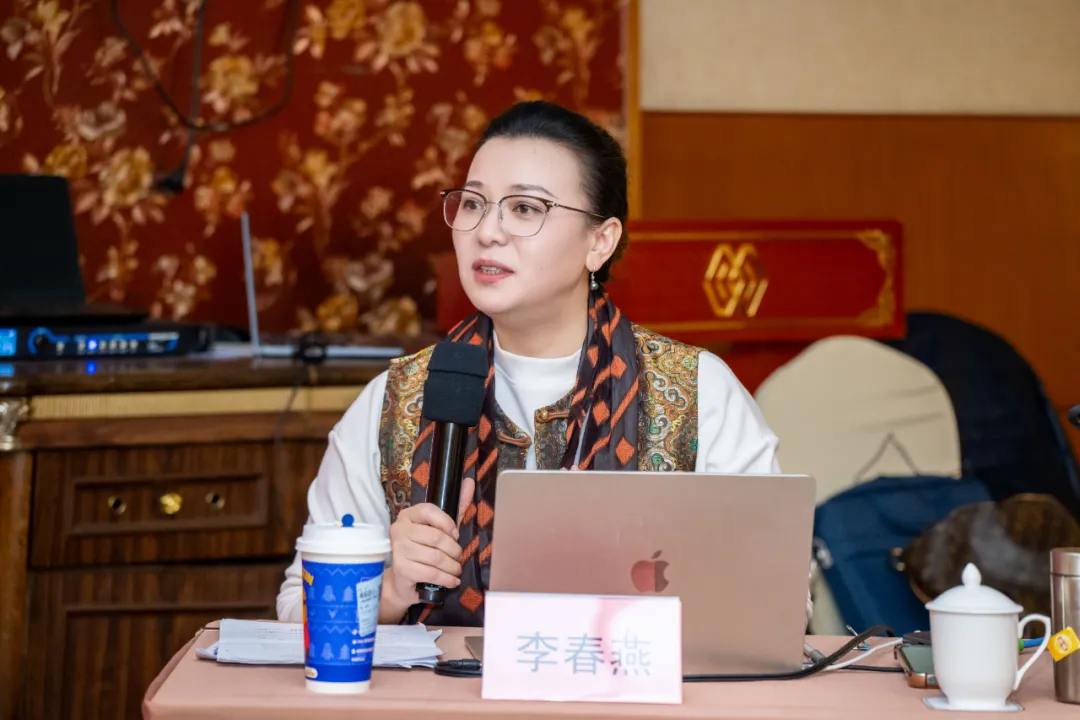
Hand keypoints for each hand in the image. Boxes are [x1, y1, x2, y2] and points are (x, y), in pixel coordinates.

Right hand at [383, 476, 475, 611]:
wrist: (403, 581)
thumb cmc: (423, 550)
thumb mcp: (441, 528)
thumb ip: (456, 507)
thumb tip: (469, 482)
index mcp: (409, 515)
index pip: (429, 510)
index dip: (447, 523)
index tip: (456, 535)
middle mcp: (400, 529)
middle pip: (436, 537)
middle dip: (454, 550)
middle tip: (458, 557)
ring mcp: (398, 549)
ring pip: (435, 557)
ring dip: (452, 566)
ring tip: (456, 570)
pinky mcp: (401, 568)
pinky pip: (431, 573)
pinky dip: (446, 579)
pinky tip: (452, 581)